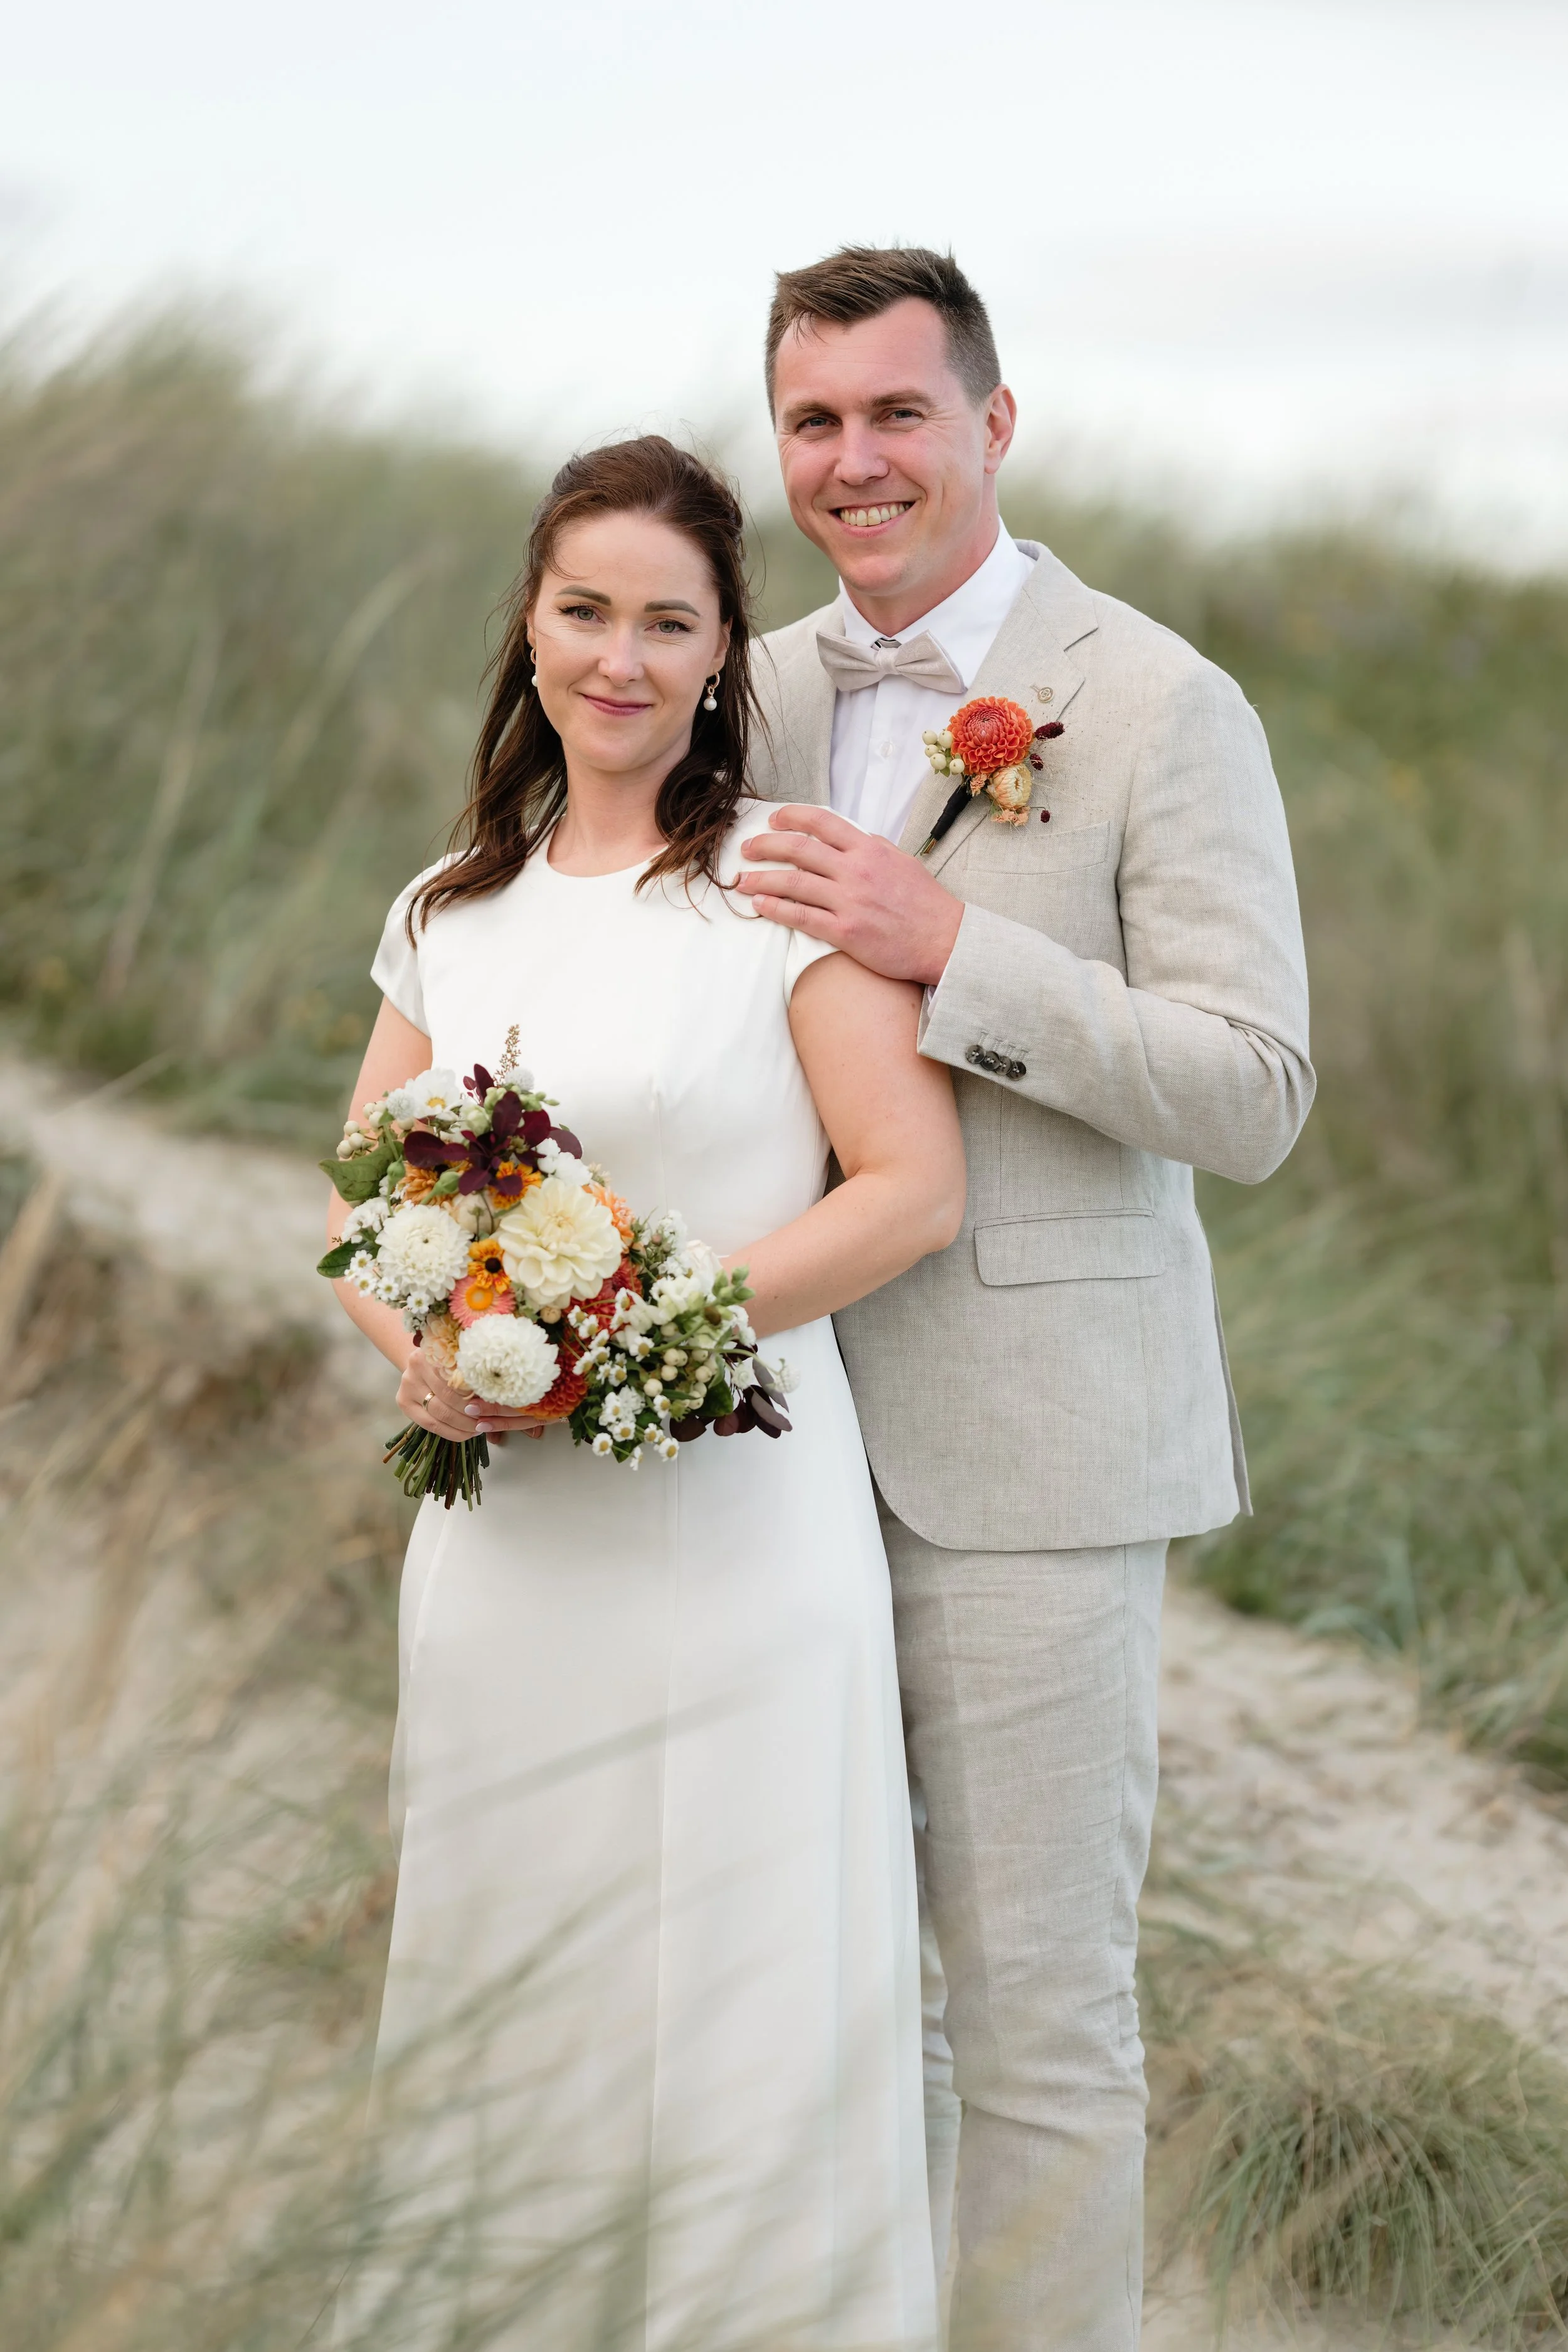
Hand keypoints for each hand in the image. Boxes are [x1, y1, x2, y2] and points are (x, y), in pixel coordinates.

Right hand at [396, 1349, 545, 1443]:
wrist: (425, 1358)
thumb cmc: (457, 1359)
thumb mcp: (471, 1356)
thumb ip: (486, 1369)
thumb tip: (523, 1391)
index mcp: (437, 1345)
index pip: (461, 1375)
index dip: (482, 1392)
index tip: (502, 1403)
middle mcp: (416, 1362)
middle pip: (450, 1396)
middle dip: (474, 1413)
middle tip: (494, 1421)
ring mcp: (407, 1383)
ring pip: (440, 1413)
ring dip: (465, 1426)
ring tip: (482, 1429)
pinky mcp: (403, 1402)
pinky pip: (430, 1424)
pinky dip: (452, 1432)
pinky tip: (467, 1434)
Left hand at [736, 806, 964, 987]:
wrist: (945, 940)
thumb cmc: (926, 903)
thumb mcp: (901, 861)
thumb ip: (872, 848)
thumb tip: (850, 839)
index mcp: (869, 849)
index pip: (822, 822)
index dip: (791, 817)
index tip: (774, 820)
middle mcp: (856, 871)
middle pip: (799, 849)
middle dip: (766, 846)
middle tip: (748, 848)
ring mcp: (849, 902)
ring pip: (793, 883)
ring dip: (761, 879)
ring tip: (741, 879)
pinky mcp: (845, 932)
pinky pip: (801, 917)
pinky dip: (775, 909)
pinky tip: (759, 905)